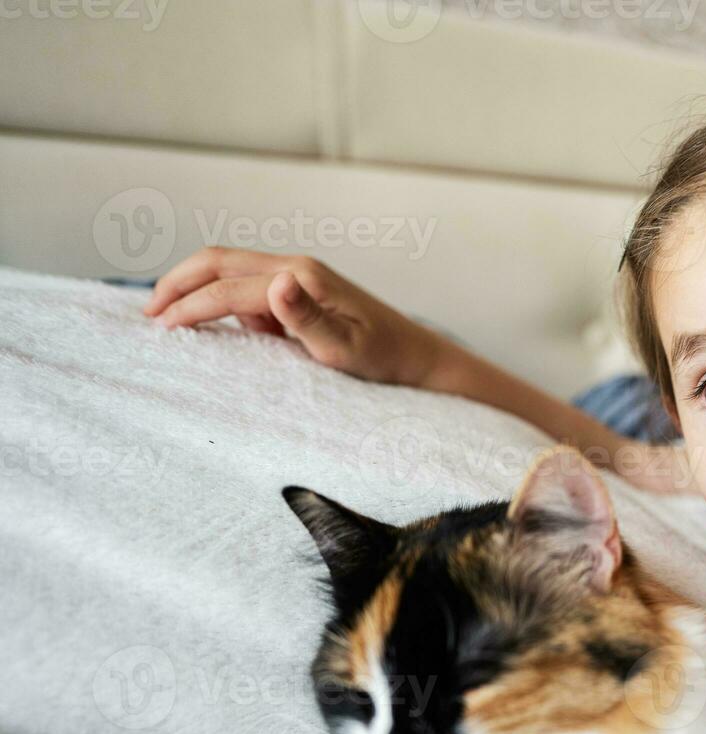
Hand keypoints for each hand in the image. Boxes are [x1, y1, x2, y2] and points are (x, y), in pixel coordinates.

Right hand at [143, 247, 447, 386]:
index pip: (229, 288)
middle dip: (178, 283)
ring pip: (230, 273)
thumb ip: (305, 317)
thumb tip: (276, 281)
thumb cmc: (384, 358)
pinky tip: (213, 326)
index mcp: (301, 277)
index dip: (191, 306)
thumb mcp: (344, 348)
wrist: (416, 357)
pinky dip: (222, 302)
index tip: (161, 328)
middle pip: (219, 261)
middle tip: (148, 314)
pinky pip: (248, 290)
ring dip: (197, 290)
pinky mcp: (298, 291)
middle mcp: (295, 268)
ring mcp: (296, 278)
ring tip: (169, 320)